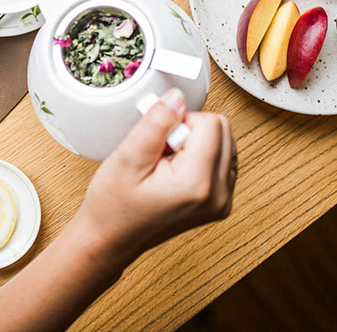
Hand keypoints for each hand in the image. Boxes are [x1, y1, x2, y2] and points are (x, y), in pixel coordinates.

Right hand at [74, 88, 235, 266]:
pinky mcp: (221, 203)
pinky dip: (200, 157)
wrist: (112, 238)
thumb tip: (178, 97)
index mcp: (199, 184)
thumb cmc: (114, 205)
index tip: (159, 142)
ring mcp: (223, 202)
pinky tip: (174, 172)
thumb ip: (157, 122)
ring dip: (196, 144)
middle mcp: (219, 195)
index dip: (180, 122)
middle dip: (190, 131)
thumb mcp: (128, 157)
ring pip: (225, 142)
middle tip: (161, 154)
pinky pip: (222, 160)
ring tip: (165, 164)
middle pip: (223, 130)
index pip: (212, 122)